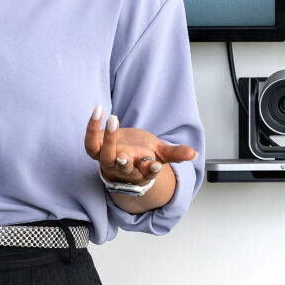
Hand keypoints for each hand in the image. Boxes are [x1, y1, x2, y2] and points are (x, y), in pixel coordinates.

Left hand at [83, 108, 197, 186]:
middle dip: (123, 161)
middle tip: (123, 152)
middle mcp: (123, 168)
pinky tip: (99, 111)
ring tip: (113, 119)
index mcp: (142, 170)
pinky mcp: (96, 150)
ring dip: (108, 139)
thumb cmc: (142, 154)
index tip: (155, 165)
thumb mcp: (161, 153)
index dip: (151, 170)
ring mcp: (107, 160)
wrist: (121, 157)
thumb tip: (194, 154)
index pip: (147, 173)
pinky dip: (92, 127)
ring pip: (104, 155)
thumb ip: (176, 153)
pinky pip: (90, 142)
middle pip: (122, 167)